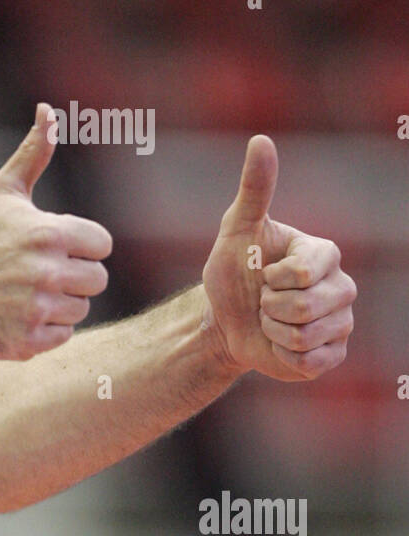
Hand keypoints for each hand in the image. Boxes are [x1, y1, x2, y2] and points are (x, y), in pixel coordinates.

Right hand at [0, 102, 112, 360]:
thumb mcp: (0, 194)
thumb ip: (33, 153)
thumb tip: (49, 110)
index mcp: (50, 233)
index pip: (101, 245)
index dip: (81, 247)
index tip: (54, 250)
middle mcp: (47, 272)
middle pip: (96, 280)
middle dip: (73, 278)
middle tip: (37, 276)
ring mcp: (36, 310)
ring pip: (79, 310)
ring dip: (59, 306)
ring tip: (24, 297)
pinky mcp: (26, 342)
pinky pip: (62, 337)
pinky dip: (44, 331)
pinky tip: (17, 317)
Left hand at [201, 135, 355, 380]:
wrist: (226, 322)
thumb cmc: (234, 273)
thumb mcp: (236, 231)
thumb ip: (254, 190)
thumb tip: (260, 140)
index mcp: (324, 255)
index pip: (305, 274)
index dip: (273, 281)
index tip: (264, 275)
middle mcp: (341, 286)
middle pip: (304, 308)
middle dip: (269, 309)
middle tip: (263, 303)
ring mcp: (340, 322)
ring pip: (305, 337)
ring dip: (273, 333)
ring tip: (269, 322)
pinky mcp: (332, 354)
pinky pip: (309, 363)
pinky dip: (282, 357)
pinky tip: (278, 345)